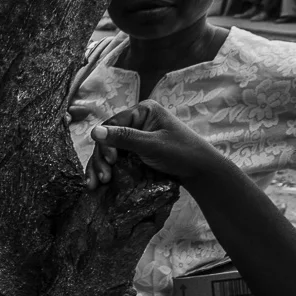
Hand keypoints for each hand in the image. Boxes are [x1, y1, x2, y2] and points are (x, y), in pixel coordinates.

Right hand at [85, 102, 226, 189]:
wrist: (201, 171)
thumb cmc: (182, 153)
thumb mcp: (152, 145)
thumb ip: (123, 138)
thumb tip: (94, 131)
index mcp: (142, 111)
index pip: (112, 124)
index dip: (105, 144)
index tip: (110, 162)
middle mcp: (137, 121)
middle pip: (108, 139)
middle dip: (101, 159)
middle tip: (102, 179)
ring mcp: (136, 137)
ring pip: (109, 150)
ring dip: (100, 167)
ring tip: (96, 184)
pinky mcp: (136, 152)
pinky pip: (117, 159)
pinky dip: (108, 170)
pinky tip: (101, 182)